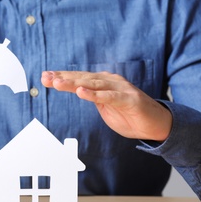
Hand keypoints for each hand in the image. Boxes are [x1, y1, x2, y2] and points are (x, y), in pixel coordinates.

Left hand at [41, 71, 171, 141]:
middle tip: (46, 78)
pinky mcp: (129, 99)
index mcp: (103, 83)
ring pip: (93, 84)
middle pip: (82, 79)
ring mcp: (120, 89)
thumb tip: (77, 91)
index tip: (45, 77)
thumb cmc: (129, 115)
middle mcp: (110, 82)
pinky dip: (94, 95)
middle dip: (63, 78)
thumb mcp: (104, 107)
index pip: (79, 78)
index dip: (62, 77)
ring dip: (74, 84)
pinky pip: (109, 96)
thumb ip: (92, 98)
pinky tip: (81, 93)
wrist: (155, 124)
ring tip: (57, 83)